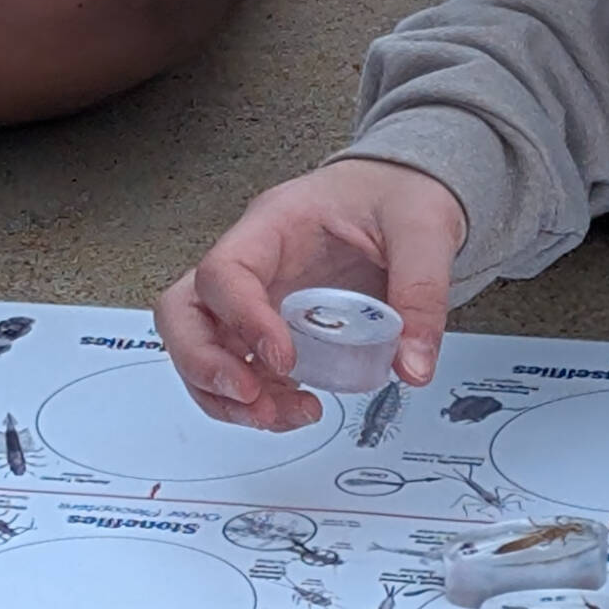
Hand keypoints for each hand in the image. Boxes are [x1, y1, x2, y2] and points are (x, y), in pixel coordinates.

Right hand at [154, 159, 467, 429]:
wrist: (400, 193)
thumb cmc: (396, 195)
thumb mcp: (424, 230)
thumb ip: (421, 293)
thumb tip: (413, 366)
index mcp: (275, 224)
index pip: (225, 271)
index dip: (243, 320)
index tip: (284, 360)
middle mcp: (251, 262)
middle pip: (183, 313)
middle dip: (205, 366)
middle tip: (252, 399)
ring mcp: (254, 298)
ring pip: (201, 349)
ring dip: (227, 397)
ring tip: (280, 416)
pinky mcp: (269, 329)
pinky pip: (238, 370)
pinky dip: (255, 401)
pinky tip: (295, 409)